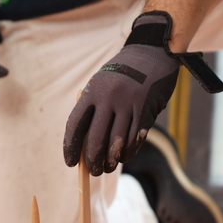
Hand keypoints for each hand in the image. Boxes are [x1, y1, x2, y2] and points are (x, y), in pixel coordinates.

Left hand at [64, 12, 179, 175]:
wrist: (152, 52)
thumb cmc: (122, 74)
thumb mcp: (101, 84)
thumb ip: (93, 109)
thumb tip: (85, 145)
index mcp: (91, 92)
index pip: (75, 125)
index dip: (70, 147)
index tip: (70, 162)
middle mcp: (108, 98)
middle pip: (95, 139)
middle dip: (92, 160)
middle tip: (94, 171)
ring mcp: (128, 104)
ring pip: (116, 143)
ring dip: (111, 161)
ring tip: (108, 167)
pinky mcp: (146, 110)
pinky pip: (134, 138)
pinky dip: (128, 152)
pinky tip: (124, 158)